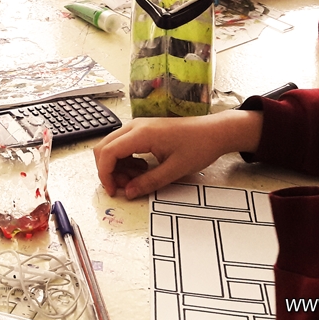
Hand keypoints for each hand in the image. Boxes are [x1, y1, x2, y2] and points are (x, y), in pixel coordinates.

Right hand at [93, 110, 262, 198]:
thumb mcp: (174, 170)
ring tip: (137, 179)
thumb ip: (149, 182)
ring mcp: (139, 127)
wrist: (214, 132)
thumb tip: (128, 192)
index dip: (105, 174)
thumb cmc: (198, 147)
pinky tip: (141, 170)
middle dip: (109, 170)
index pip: (108, 152)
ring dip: (117, 166)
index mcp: (141, 134)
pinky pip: (123, 144)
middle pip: (104, 147)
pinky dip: (125, 160)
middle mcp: (136, 127)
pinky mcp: (144, 130)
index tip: (113, 190)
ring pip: (112, 146)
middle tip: (125, 186)